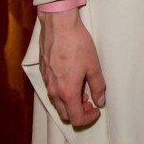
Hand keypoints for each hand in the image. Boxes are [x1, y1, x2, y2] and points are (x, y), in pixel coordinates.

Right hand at [38, 8, 105, 126]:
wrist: (58, 25)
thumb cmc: (77, 43)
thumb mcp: (93, 65)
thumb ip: (97, 86)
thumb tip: (100, 101)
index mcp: (67, 92)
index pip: (76, 118)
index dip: (89, 118)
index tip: (96, 110)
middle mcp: (54, 91)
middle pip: (65, 114)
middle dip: (79, 112)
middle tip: (90, 102)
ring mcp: (46, 81)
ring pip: (57, 103)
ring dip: (70, 102)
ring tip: (82, 89)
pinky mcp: (43, 72)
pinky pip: (52, 90)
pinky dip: (62, 92)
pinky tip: (71, 78)